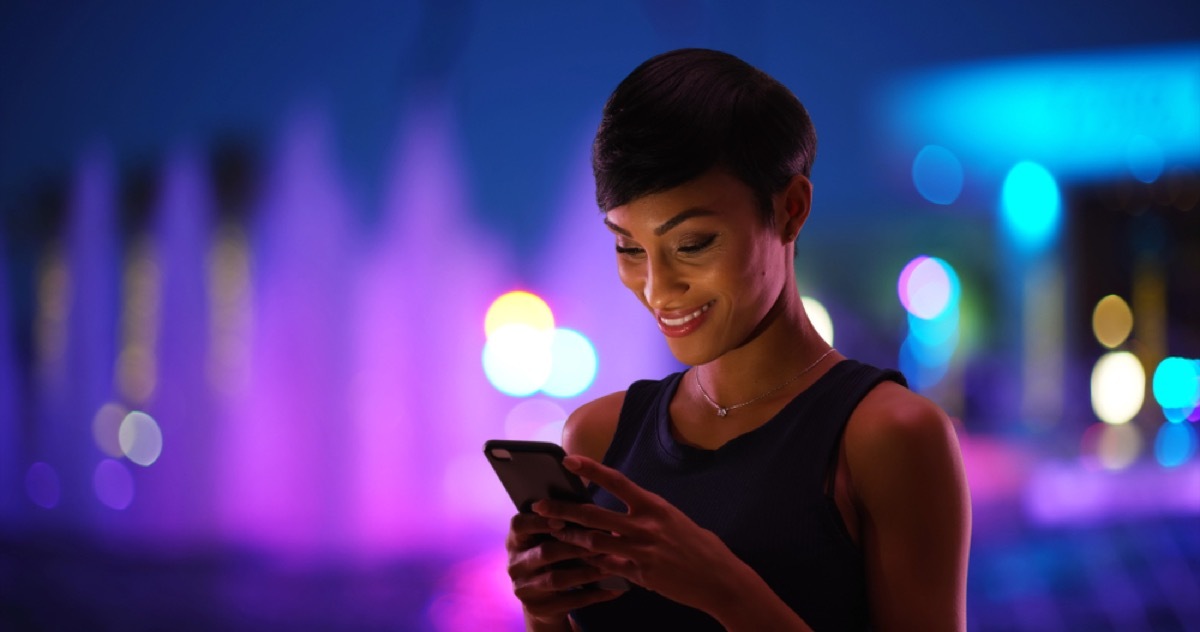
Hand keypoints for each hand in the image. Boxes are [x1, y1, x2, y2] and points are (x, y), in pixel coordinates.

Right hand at [505, 510, 626, 626]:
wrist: (545, 598)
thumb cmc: (554, 556)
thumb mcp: (549, 539)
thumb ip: (561, 522)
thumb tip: (589, 497)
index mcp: (515, 540)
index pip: (519, 525)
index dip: (539, 521)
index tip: (562, 520)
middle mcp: (514, 564)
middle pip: (544, 552)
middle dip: (574, 547)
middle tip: (600, 543)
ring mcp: (524, 588)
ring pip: (557, 579)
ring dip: (586, 572)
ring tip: (609, 567)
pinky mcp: (537, 608)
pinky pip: (569, 601)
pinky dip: (594, 595)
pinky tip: (614, 589)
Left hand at [533, 455, 746, 613]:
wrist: (719, 578)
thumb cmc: (698, 546)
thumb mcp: (673, 519)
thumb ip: (646, 514)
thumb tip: (623, 509)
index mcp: (653, 505)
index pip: (616, 481)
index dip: (590, 469)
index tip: (568, 460)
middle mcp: (645, 525)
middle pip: (594, 514)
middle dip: (562, 509)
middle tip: (538, 505)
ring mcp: (641, 550)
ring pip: (593, 542)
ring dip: (568, 538)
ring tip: (550, 532)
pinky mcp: (640, 573)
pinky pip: (607, 567)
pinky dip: (589, 564)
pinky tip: (575, 563)